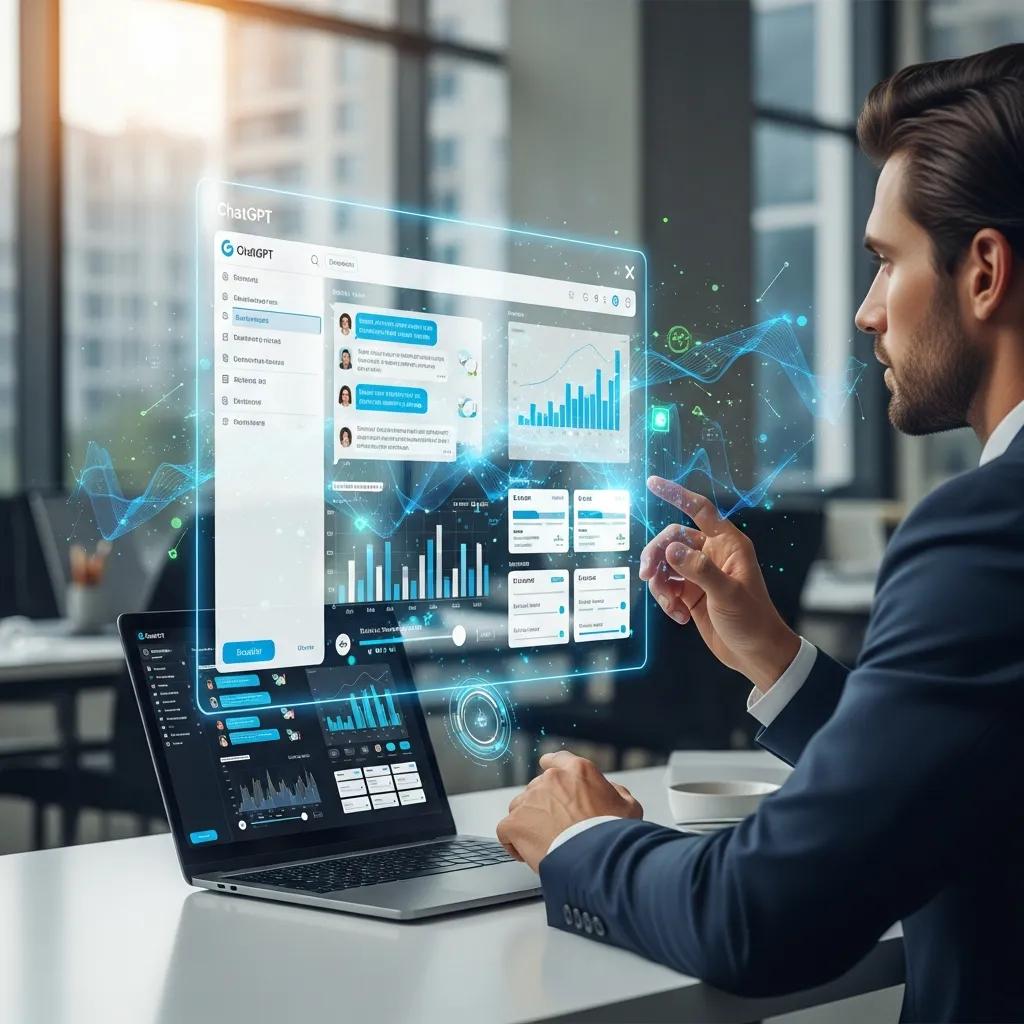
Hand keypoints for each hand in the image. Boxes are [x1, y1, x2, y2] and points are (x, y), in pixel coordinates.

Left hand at [496, 751, 642, 871]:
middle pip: (538, 788)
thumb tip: (609, 791)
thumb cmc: (613, 836)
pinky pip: (506, 830)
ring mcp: (530, 800)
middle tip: (557, 829)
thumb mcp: (628, 806)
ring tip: (544, 843)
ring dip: (529, 822)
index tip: (548, 775)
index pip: (557, 759)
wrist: (597, 860)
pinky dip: (513, 842)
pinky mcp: (515, 822)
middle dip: (544, 807)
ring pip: (520, 807)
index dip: (552, 768)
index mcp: (578, 770)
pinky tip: (527, 853)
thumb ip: (615, 792)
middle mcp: (551, 779)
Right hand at [639, 475, 799, 691]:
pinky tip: (679, 616)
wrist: (755, 654)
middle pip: (673, 540)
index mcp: (728, 544)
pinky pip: (666, 586)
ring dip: (660, 583)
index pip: (700, 510)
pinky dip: (666, 600)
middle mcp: (712, 554)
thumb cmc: (753, 620)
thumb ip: (698, 569)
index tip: (653, 483)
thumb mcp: (727, 594)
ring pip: (665, 564)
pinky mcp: (690, 593)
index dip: (676, 494)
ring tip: (670, 604)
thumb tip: (671, 550)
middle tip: (648, 575)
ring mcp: (699, 574)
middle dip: (658, 556)